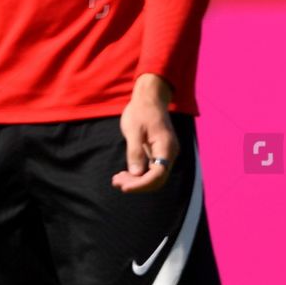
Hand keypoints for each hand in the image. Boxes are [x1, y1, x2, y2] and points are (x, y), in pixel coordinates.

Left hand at [112, 74, 178, 193]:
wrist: (149, 98)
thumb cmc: (141, 111)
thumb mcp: (134, 130)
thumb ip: (135, 152)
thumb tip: (136, 173)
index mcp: (166, 147)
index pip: (158, 175)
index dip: (141, 184)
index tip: (124, 187)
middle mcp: (169, 153)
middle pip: (156, 179)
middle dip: (137, 184)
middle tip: (116, 182)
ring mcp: (164, 154)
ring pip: (153, 176)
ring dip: (136, 181)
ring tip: (117, 180)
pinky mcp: (158, 153)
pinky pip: (151, 170)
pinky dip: (138, 175)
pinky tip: (124, 174)